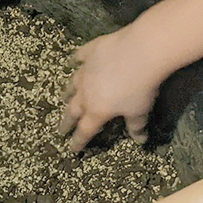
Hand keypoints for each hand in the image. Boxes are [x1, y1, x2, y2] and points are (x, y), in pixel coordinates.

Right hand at [58, 27, 164, 151]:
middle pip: (73, 111)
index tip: (72, 150)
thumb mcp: (140, 111)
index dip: (78, 141)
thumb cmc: (141, 87)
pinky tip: (72, 61)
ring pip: (72, 85)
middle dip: (66, 122)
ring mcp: (86, 72)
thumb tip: (139, 141)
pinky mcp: (90, 52)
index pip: (85, 131)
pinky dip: (74, 61)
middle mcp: (86, 93)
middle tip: (60, 129)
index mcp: (97, 111)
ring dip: (67, 93)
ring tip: (63, 97)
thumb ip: (136, 126)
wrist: (141, 52)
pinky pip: (78, 58)